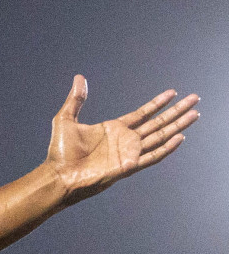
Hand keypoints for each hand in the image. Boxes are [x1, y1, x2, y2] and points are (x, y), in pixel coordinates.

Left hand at [45, 75, 198, 204]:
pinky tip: (180, 137)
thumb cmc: (60, 152)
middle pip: (157, 123)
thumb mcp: (66, 119)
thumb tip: (79, 78)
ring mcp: (129, 153)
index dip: (158, 103)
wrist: (59, 175)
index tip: (173, 92)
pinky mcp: (129, 166)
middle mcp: (125, 140)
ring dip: (178, 125)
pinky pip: (153, 156)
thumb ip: (75, 99)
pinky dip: (167, 148)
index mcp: (114, 129)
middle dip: (176, 111)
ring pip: (160, 136)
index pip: (143, 113)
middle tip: (194, 98)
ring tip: (195, 114)